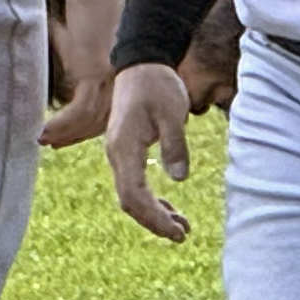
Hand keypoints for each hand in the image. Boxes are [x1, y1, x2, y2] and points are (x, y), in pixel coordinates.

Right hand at [40, 0, 123, 149]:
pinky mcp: (95, 72)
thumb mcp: (84, 41)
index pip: (107, 112)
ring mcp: (109, 79)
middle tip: (51, 142)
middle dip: (74, 135)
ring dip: (64, 133)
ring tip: (43, 139)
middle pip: (100, 122)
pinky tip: (45, 131)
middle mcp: (119, 81)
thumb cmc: (91, 5)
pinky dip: (61, 124)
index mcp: (120, 75)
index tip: (64, 135)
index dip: (85, 128)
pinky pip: (79, 110)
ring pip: (89, 121)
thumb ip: (78, 60)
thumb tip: (65, 71)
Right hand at [106, 62, 194, 241]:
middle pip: (130, 201)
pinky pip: (135, 184)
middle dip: (154, 221)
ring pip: (132, 195)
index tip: (176, 231)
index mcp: (124, 146)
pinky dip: (152, 200)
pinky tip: (172, 210)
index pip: (133, 193)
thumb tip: (179, 178)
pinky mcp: (127, 152)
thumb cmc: (157, 85)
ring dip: (155, 213)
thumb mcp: (173, 112)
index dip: (153, 217)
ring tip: (182, 227)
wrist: (141, 64)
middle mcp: (116, 154)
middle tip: (182, 235)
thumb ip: (175, 144)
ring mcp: (120, 154)